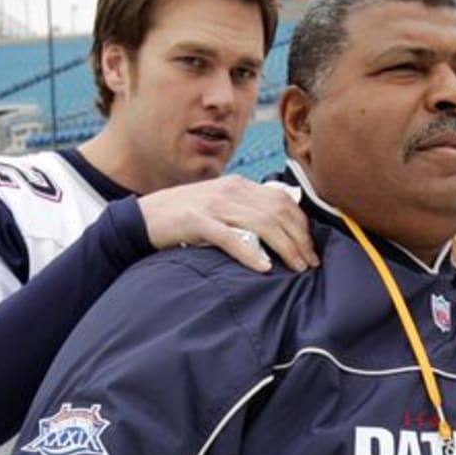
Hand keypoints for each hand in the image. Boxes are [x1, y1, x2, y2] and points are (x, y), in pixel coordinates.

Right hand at [138, 176, 318, 273]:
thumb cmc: (184, 218)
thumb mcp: (219, 206)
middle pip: (278, 212)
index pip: (282, 200)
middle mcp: (231, 190)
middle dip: (299, 240)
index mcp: (239, 185)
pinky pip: (231, 238)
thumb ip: (245, 213)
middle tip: (309, 264)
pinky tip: (263, 268)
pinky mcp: (197, 222)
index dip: (302, 225)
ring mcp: (215, 205)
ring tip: (295, 268)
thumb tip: (275, 231)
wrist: (144, 217)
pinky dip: (250, 253)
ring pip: (262, 224)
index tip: (311, 249)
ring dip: (284, 248)